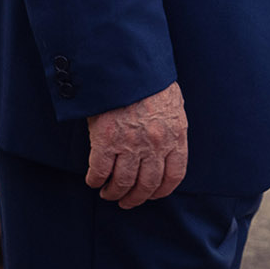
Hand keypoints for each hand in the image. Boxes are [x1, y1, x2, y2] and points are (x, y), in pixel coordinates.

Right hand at [85, 82, 187, 208]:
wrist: (126, 67)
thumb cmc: (150, 83)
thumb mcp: (173, 106)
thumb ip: (171, 130)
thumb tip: (167, 150)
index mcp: (175, 135)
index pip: (174, 175)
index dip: (161, 191)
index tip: (152, 196)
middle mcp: (155, 144)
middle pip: (147, 185)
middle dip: (136, 198)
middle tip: (126, 201)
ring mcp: (130, 144)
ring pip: (123, 183)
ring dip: (114, 193)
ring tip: (109, 193)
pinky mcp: (105, 141)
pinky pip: (99, 172)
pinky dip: (95, 181)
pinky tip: (94, 180)